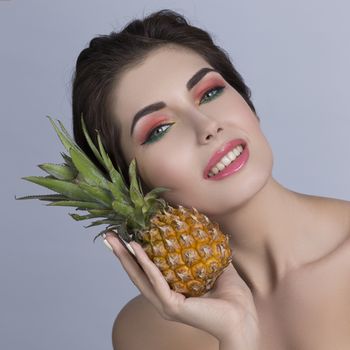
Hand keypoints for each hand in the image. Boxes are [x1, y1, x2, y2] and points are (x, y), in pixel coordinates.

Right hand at [104, 231, 259, 346]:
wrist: (244, 317)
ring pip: (140, 278)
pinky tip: (137, 249)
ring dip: (126, 257)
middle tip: (109, 236)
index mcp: (172, 290)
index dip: (134, 253)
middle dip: (121, 254)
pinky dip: (146, 264)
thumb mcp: (214, 265)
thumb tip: (198, 228)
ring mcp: (165, 304)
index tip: (125, 234)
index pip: (147, 270)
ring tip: (115, 240)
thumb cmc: (232, 295)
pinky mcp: (171, 307)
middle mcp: (164, 297)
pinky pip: (156, 281)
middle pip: (136, 273)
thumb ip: (203, 250)